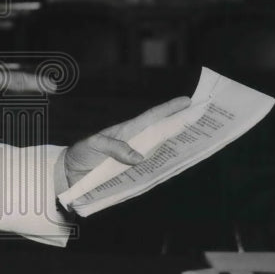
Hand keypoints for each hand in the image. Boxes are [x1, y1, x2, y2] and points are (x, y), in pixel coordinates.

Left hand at [63, 96, 191, 188]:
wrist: (72, 172)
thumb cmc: (82, 153)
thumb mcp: (95, 146)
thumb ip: (115, 148)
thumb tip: (139, 158)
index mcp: (127, 130)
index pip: (152, 117)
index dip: (169, 109)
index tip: (187, 100)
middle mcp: (135, 140)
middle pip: (162, 129)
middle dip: (181, 121)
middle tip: (202, 115)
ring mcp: (136, 154)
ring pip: (161, 146)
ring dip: (178, 141)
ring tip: (198, 137)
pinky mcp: (134, 169)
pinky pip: (154, 164)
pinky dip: (167, 162)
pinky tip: (178, 162)